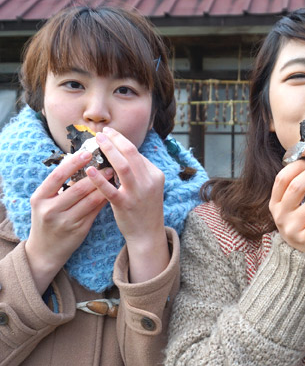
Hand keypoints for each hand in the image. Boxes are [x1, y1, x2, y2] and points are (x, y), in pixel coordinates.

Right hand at [25, 150, 109, 293]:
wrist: (45, 250)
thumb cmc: (48, 219)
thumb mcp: (46, 202)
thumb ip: (60, 186)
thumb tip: (82, 163)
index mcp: (40, 198)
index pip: (57, 176)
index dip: (73, 163)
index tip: (87, 152)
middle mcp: (50, 210)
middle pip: (77, 188)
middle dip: (96, 174)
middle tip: (110, 163)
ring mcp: (64, 221)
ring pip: (89, 200)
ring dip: (104, 186)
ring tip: (115, 174)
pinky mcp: (78, 230)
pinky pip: (95, 211)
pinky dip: (105, 199)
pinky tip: (114, 191)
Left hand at [86, 127, 167, 281]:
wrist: (148, 233)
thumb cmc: (144, 208)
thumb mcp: (148, 187)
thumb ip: (138, 171)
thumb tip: (119, 152)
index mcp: (155, 175)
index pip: (137, 153)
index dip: (121, 140)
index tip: (109, 132)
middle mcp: (149, 182)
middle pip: (131, 154)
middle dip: (115, 140)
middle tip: (101, 132)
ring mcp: (138, 193)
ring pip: (123, 166)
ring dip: (109, 151)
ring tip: (96, 141)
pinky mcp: (125, 205)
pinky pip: (110, 190)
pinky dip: (99, 179)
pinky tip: (89, 170)